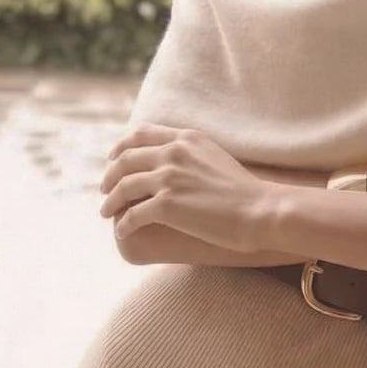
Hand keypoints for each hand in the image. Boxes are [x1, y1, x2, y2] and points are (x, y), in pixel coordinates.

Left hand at [99, 123, 268, 249]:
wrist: (261, 211)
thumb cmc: (244, 192)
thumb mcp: (216, 158)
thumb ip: (192, 154)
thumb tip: (174, 163)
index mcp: (186, 138)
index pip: (141, 134)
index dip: (121, 147)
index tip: (113, 160)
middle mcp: (174, 152)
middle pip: (125, 159)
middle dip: (110, 176)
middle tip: (105, 190)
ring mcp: (169, 178)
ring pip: (123, 187)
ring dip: (110, 201)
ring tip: (106, 213)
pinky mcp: (166, 205)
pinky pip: (133, 215)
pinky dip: (124, 225)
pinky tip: (122, 233)